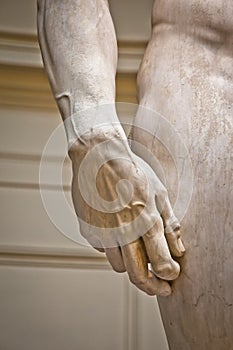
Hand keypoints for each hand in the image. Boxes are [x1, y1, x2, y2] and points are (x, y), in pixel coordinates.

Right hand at [69, 125, 184, 295]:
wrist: (98, 158)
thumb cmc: (132, 173)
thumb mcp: (159, 193)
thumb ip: (170, 225)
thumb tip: (178, 251)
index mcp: (145, 220)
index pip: (161, 262)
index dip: (169, 275)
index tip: (172, 277)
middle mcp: (124, 230)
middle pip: (138, 275)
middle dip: (153, 287)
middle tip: (161, 288)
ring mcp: (103, 232)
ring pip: (119, 266)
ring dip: (130, 263)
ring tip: (134, 248)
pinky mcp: (88, 231)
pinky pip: (103, 250)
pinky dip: (112, 247)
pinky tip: (114, 229)